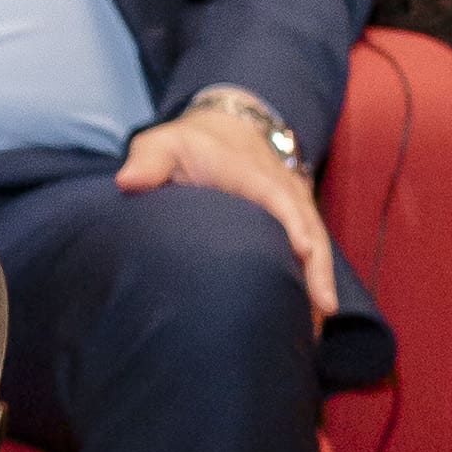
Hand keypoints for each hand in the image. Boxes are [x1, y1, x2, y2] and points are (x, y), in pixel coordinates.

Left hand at [116, 103, 339, 320]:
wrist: (229, 130)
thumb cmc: (191, 146)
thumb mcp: (165, 144)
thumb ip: (148, 161)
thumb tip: (127, 182)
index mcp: (252, 175)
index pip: (278, 198)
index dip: (293, 223)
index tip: (303, 249)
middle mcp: (283, 191)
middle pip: (310, 228)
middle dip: (319, 266)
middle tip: (323, 306)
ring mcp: (294, 208)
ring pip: (316, 244)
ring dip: (321, 280)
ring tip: (320, 321)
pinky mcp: (297, 223)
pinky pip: (313, 250)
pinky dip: (315, 280)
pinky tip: (313, 316)